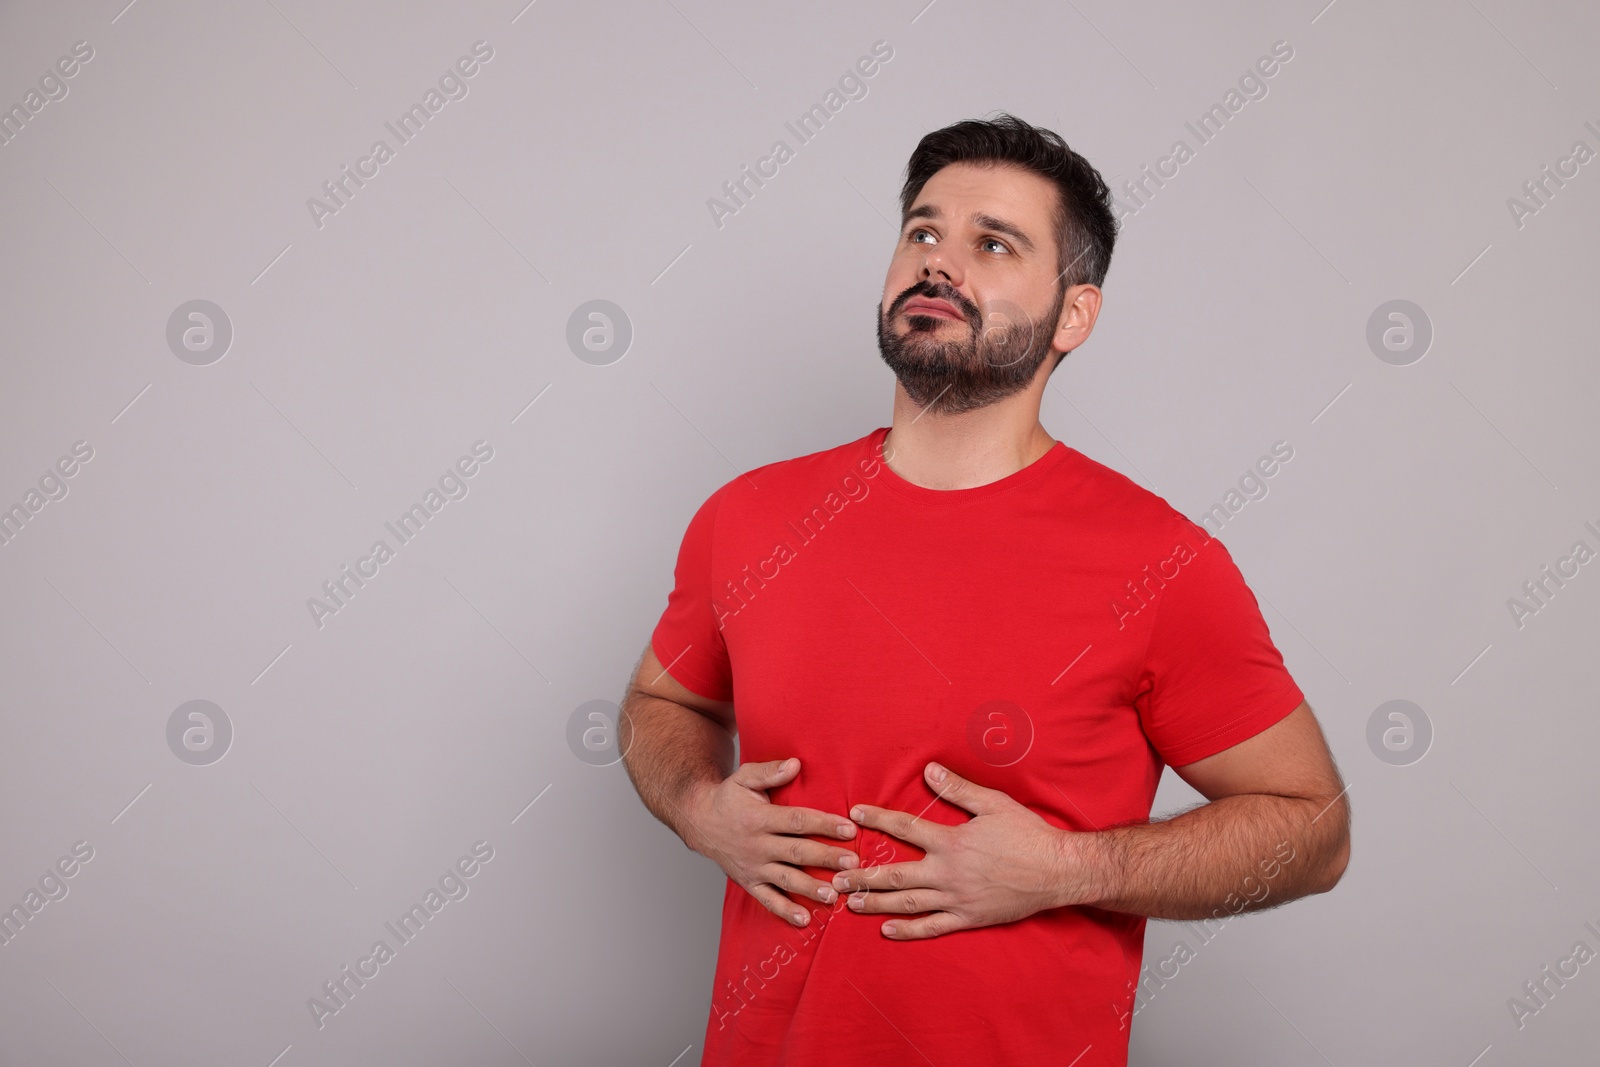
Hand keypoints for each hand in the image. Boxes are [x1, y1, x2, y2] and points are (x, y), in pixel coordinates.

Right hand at [681, 758, 859, 927]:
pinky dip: (785, 911)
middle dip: (826, 858)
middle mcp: (757, 845)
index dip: (824, 825)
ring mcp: (753, 867)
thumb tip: (796, 764)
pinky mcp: (749, 882)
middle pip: (797, 852)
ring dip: (810, 888)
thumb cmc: (728, 798)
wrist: (699, 822)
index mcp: (759, 818)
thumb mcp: (744, 777)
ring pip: (786, 879)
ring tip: (834, 895)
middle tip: (853, 863)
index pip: (797, 821)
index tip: (849, 829)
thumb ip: (770, 771)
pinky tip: (805, 920)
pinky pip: (768, 900)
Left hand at [830, 761, 1087, 939]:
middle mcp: (948, 872)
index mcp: (951, 841)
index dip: (877, 819)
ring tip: (850, 903)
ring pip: (908, 903)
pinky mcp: (968, 918)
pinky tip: (887, 931)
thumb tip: (928, 771)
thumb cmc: (1027, 834)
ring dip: (876, 904)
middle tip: (835, 876)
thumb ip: (958, 789)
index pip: (905, 828)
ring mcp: (957, 898)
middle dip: (863, 875)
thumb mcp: (994, 804)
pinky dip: (909, 930)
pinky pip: (933, 927)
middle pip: (895, 875)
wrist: (1058, 871)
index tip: (853, 815)